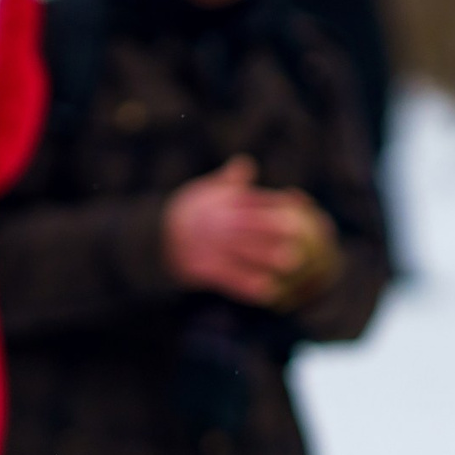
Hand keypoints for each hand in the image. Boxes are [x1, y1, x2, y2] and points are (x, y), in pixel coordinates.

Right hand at [163, 157, 325, 306]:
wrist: (153, 240)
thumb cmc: (191, 213)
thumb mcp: (205, 192)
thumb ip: (229, 180)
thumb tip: (245, 163)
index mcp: (219, 203)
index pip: (251, 200)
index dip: (275, 202)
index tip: (299, 204)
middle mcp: (214, 224)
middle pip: (247, 226)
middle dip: (273, 230)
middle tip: (301, 234)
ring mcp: (208, 248)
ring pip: (240, 254)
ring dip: (266, 259)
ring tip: (294, 263)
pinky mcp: (202, 270)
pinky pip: (228, 280)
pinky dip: (248, 286)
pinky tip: (270, 291)